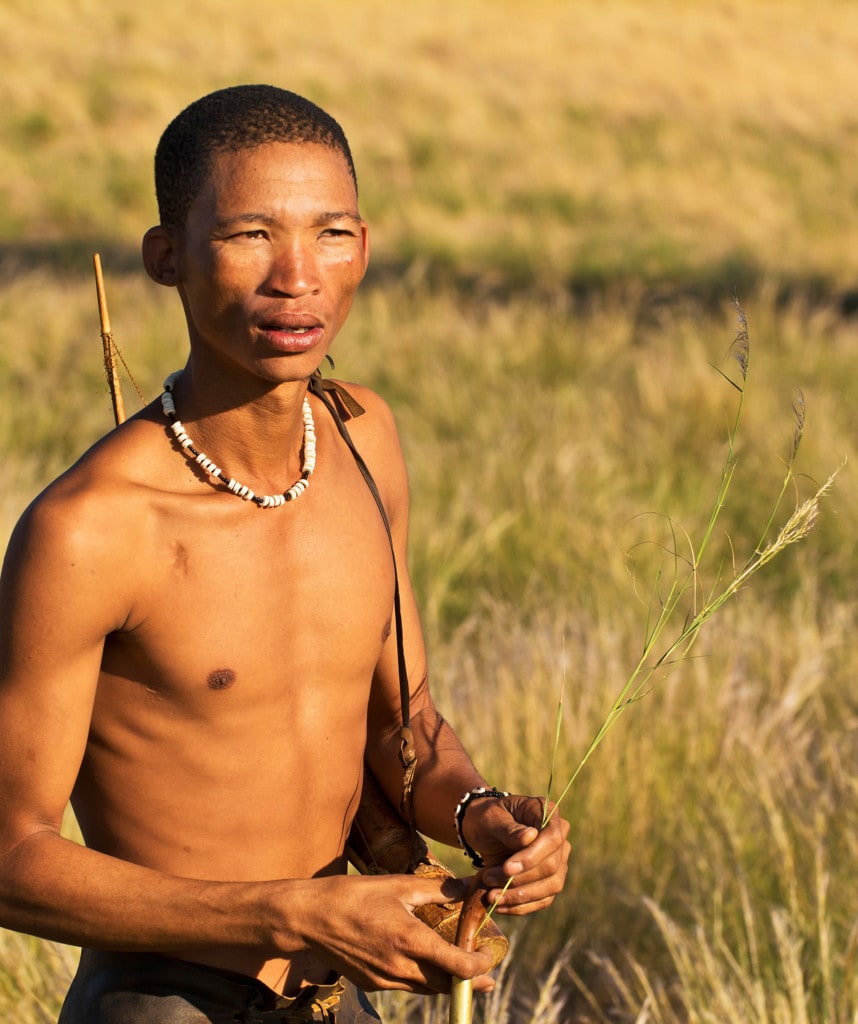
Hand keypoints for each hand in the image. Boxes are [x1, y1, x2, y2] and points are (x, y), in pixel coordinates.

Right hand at [279, 873, 496, 994]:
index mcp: (411, 941)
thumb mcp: (398, 884)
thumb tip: (466, 886)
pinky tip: (423, 960)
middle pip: (447, 985)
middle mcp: (401, 968)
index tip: (490, 955)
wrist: (311, 918)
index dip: (481, 965)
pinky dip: (422, 978)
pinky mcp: (372, 984)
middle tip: (483, 966)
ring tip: (458, 964)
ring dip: (446, 980)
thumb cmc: (354, 896)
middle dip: (469, 979)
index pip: (459, 967)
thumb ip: (436, 889)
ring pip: (427, 989)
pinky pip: (406, 986)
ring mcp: (385, 980)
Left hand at [460, 794, 570, 914]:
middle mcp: (559, 836)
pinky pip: (543, 900)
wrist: (482, 831)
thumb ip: (508, 828)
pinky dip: (521, 906)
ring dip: (520, 896)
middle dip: (520, 879)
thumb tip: (530, 837)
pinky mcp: (549, 881)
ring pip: (551, 886)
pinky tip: (499, 906)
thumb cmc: (486, 818)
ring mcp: (558, 860)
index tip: (507, 868)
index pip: (552, 838)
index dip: (532, 857)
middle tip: (488, 879)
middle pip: (552, 865)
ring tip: (491, 897)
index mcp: (547, 812)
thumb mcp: (490, 817)